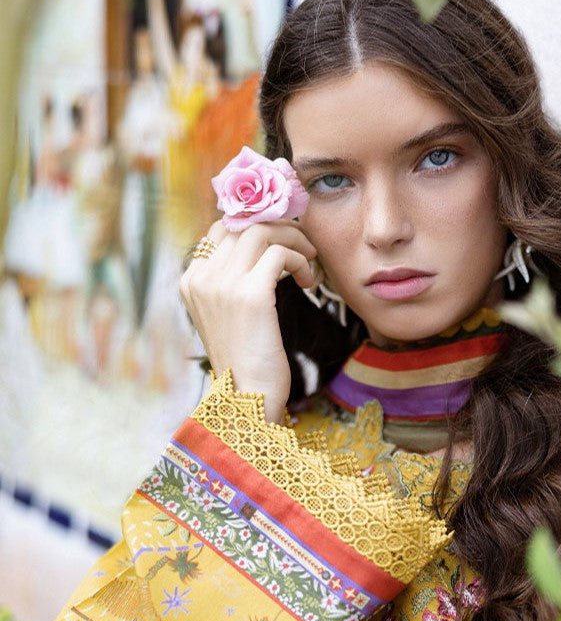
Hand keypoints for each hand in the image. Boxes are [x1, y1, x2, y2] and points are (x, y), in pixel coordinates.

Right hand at [180, 220, 316, 422]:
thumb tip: (264, 247)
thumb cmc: (246, 359)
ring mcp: (222, 285)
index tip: (283, 236)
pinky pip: (280, 254)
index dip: (256, 223)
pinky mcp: (251, 295)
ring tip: (310, 259)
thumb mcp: (229, 314)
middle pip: (242, 224)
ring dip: (293, 239)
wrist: (248, 397)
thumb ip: (234, 281)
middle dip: (279, 226)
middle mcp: (201, 277)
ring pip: (262, 232)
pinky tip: (309, 281)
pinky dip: (300, 260)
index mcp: (191, 280)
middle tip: (303, 243)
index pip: (221, 228)